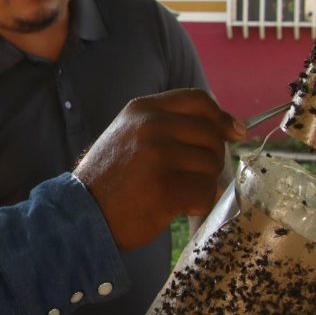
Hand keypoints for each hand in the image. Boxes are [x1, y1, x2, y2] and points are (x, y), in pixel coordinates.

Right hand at [73, 89, 243, 249]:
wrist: (81, 214)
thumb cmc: (109, 179)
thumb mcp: (130, 135)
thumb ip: (168, 126)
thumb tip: (227, 130)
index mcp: (143, 109)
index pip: (197, 100)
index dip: (221, 117)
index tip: (235, 132)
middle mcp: (151, 126)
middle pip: (210, 135)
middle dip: (210, 160)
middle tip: (191, 177)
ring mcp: (158, 156)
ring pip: (210, 165)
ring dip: (203, 184)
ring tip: (178, 193)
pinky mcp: (165, 188)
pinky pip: (205, 191)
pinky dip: (200, 203)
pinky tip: (180, 207)